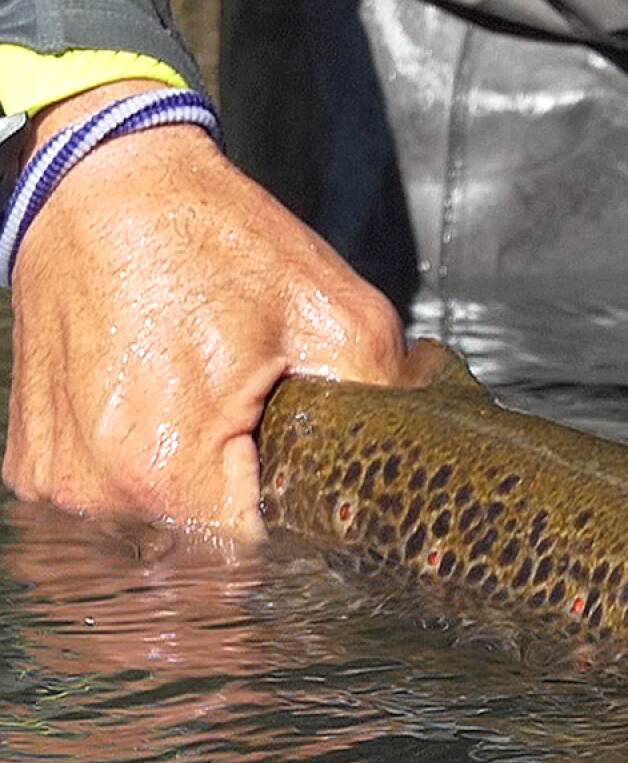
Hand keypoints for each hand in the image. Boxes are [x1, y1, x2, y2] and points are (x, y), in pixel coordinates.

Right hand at [4, 80, 423, 541]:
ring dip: (201, 488)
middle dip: (254, 500)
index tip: (319, 478)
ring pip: (161, 526)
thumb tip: (426, 455)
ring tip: (215, 410)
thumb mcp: (340, 317)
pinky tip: (171, 409)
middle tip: (268, 426)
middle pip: (209, 545)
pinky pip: (113, 499)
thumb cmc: (216, 240)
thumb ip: (387, 403)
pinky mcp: (36, 464)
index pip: (260, 552)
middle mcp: (96, 491)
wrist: (105, 182)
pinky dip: (150, 471)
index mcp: (167, 467)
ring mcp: (57, 482)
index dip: (304, 522)